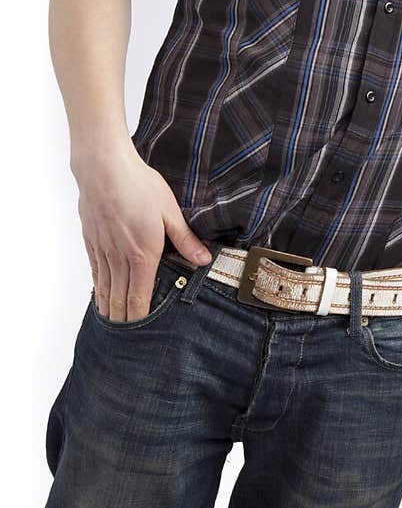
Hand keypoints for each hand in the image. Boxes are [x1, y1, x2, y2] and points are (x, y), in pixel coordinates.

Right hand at [75, 145, 212, 320]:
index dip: (140, 317)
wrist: (104, 168)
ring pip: (105, 287)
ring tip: (112, 323)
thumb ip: (185, 239)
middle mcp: (120, 257)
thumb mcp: (170, 210)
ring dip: (109, 307)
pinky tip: (100, 294)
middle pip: (120, 297)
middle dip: (123, 319)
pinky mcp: (92, 240)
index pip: (140, 295)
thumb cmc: (140, 185)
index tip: (142, 334)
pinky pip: (95, 270)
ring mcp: (103, 249)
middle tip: (126, 338)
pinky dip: (98, 287)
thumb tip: (203, 260)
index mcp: (143, 253)